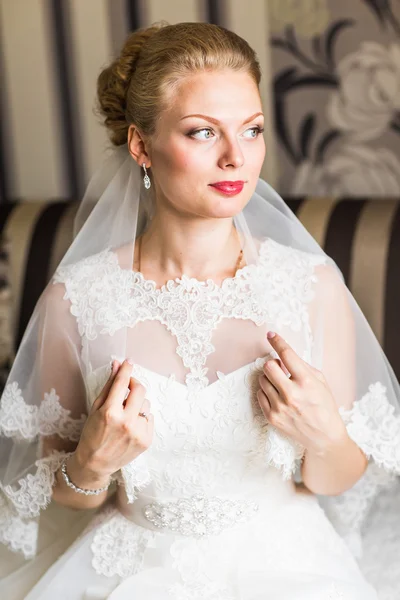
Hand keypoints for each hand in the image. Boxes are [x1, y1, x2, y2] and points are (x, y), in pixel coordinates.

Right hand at [73, 359, 153, 481]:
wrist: (96, 463)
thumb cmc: (92, 434)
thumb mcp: (96, 408)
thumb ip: (109, 386)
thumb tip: (116, 365)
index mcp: (110, 413)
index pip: (122, 383)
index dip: (126, 369)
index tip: (129, 361)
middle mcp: (126, 422)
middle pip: (140, 390)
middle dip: (134, 384)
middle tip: (128, 386)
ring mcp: (138, 432)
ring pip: (146, 404)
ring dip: (137, 405)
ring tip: (126, 414)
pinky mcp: (147, 440)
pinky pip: (150, 418)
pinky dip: (142, 418)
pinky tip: (131, 426)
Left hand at [257, 332, 347, 454]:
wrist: (324, 436)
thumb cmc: (324, 405)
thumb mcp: (321, 381)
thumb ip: (302, 366)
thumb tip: (283, 353)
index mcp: (306, 382)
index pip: (287, 355)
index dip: (277, 342)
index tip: (271, 335)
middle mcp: (292, 394)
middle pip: (268, 366)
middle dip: (273, 363)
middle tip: (280, 368)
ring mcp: (280, 407)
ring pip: (262, 380)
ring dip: (269, 378)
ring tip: (281, 384)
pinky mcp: (272, 417)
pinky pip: (259, 394)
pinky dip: (266, 391)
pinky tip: (277, 394)